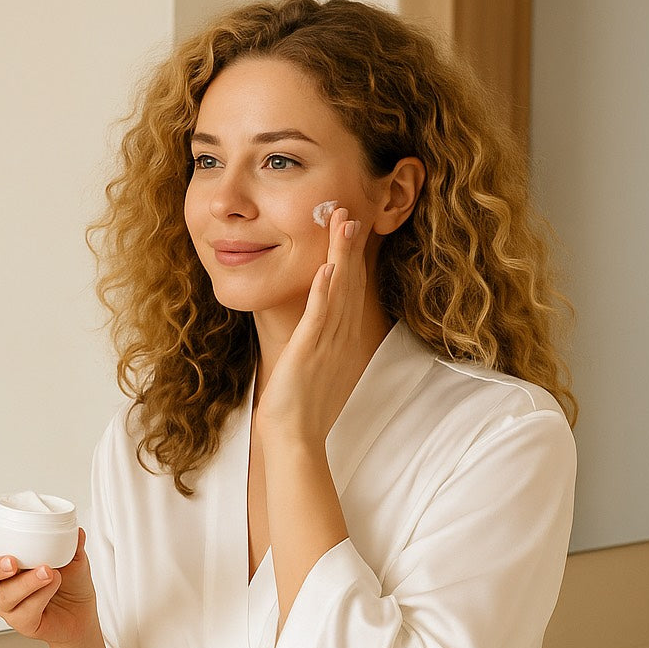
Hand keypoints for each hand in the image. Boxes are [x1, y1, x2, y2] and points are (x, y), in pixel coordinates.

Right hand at [0, 522, 99, 647]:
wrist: (82, 614)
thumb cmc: (69, 583)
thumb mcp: (72, 556)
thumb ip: (71, 543)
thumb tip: (76, 530)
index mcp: (2, 559)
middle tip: (12, 561)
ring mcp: (8, 605)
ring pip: (5, 595)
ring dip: (26, 582)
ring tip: (47, 571)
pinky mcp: (22, 623)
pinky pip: (25, 611)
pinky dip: (41, 595)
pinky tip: (53, 585)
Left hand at [256, 206, 373, 446]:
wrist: (295, 437)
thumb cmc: (302, 406)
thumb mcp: (315, 366)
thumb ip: (320, 343)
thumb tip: (319, 327)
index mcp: (342, 338)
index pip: (351, 289)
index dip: (352, 257)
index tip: (351, 228)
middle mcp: (341, 337)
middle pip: (350, 282)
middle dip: (351, 246)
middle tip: (350, 210)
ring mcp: (327, 343)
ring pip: (339, 291)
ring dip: (342, 256)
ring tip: (344, 224)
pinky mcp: (309, 352)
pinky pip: (318, 317)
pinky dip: (324, 291)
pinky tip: (327, 268)